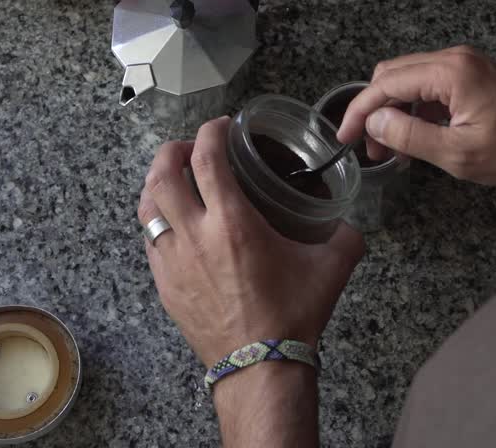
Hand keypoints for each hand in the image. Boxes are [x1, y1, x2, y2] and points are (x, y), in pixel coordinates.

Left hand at [139, 117, 365, 366]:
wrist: (261, 368)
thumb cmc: (293, 315)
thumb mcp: (332, 266)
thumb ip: (345, 235)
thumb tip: (350, 222)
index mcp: (233, 223)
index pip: (206, 157)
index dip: (210, 131)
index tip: (222, 128)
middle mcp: (194, 236)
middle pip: (162, 173)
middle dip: (171, 150)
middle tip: (189, 148)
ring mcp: (172, 262)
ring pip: (146, 207)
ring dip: (157, 183)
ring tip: (173, 179)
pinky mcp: (164, 285)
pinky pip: (148, 241)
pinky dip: (156, 221)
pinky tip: (172, 224)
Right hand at [336, 46, 495, 184]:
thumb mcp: (460, 154)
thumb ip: (411, 137)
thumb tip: (375, 123)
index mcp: (450, 72)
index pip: (385, 84)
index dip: (359, 112)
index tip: (346, 138)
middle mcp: (454, 58)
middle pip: (393, 75)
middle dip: (375, 111)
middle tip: (370, 148)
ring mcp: (465, 64)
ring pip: (410, 79)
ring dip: (395, 111)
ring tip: (392, 150)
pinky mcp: (473, 74)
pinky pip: (430, 84)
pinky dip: (416, 109)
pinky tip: (417, 138)